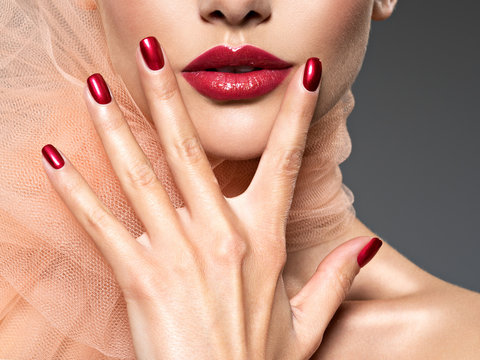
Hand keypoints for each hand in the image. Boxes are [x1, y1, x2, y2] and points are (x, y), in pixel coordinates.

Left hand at [41, 36, 381, 359]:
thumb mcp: (305, 324)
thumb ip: (335, 279)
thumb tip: (367, 245)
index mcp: (263, 241)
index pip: (286, 163)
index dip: (299, 116)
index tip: (306, 76)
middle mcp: (221, 236)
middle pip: (193, 150)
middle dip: (171, 96)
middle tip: (154, 53)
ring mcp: (178, 254)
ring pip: (143, 175)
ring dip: (116, 128)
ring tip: (96, 87)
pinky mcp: (141, 278)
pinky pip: (102, 225)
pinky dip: (76, 191)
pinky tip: (53, 160)